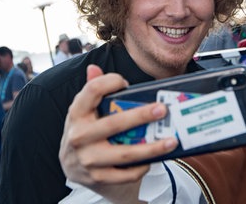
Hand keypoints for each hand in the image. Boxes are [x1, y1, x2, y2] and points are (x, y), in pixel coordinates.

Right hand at [59, 64, 177, 201]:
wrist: (73, 168)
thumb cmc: (86, 132)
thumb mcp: (84, 112)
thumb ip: (92, 90)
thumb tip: (94, 68)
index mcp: (76, 114)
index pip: (91, 91)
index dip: (110, 82)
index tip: (126, 83)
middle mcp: (79, 137)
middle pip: (114, 124)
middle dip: (140, 116)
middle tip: (163, 110)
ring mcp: (88, 160)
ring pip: (125, 153)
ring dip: (152, 148)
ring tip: (172, 141)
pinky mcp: (98, 178)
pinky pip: (126, 174)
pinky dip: (142, 167)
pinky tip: (154, 159)